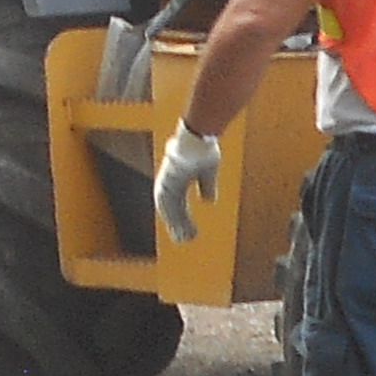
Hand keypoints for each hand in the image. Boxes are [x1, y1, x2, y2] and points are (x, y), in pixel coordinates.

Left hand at [151, 129, 223, 246]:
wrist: (198, 135)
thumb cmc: (203, 147)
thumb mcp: (208, 171)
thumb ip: (206, 186)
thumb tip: (208, 201)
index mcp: (178, 178)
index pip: (177, 203)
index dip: (182, 217)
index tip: (187, 230)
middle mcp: (169, 181)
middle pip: (171, 208)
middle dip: (177, 225)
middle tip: (182, 240)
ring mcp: (167, 181)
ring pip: (169, 209)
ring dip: (176, 225)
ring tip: (183, 239)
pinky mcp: (168, 181)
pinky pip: (170, 205)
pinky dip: (175, 219)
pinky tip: (180, 228)